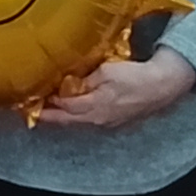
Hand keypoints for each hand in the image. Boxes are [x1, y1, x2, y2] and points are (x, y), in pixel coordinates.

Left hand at [36, 49, 195, 131]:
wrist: (163, 86)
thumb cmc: (135, 76)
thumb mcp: (106, 72)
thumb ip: (85, 80)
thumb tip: (68, 86)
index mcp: (93, 107)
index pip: (63, 108)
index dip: (47, 103)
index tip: (33, 98)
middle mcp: (98, 120)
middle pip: (67, 121)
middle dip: (49, 117)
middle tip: (33, 112)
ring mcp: (108, 123)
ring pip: (78, 123)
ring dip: (63, 117)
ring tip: (49, 111)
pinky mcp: (116, 122)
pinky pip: (90, 121)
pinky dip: (78, 116)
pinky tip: (74, 109)